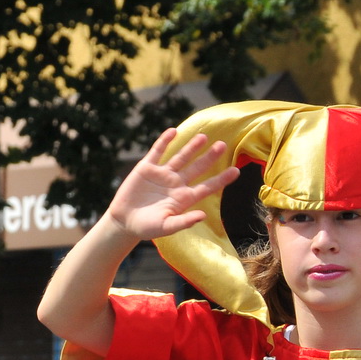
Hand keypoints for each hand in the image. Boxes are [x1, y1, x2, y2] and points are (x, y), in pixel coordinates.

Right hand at [105, 130, 241, 241]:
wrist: (124, 221)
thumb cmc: (146, 228)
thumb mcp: (165, 228)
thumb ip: (184, 222)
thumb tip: (203, 216)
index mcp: (184, 198)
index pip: (207, 187)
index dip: (221, 179)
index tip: (236, 171)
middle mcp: (176, 183)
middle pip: (197, 167)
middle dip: (209, 157)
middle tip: (222, 145)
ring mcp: (162, 174)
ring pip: (180, 157)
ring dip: (191, 147)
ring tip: (203, 137)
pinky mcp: (147, 168)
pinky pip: (157, 151)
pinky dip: (164, 141)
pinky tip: (173, 131)